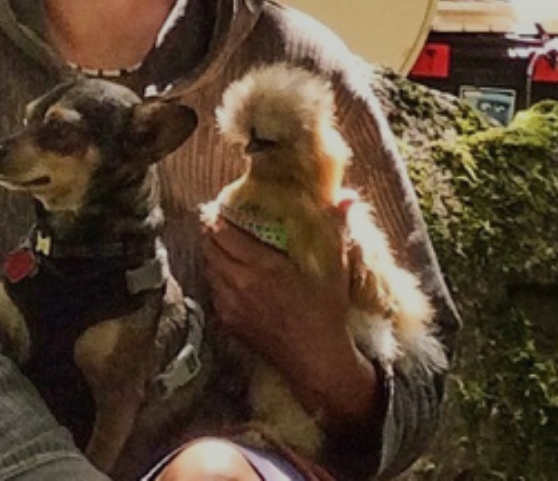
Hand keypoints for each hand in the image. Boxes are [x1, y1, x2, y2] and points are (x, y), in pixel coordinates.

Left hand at [203, 213, 379, 438]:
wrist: (315, 361)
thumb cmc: (327, 314)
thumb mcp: (335, 269)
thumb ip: (336, 228)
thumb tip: (348, 197)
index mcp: (263, 267)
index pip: (224, 234)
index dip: (217, 217)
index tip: (221, 207)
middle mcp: (240, 284)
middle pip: (210, 249)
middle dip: (210, 233)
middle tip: (217, 221)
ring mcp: (231, 306)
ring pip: (209, 271)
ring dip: (211, 255)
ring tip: (220, 244)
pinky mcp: (229, 323)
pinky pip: (214, 292)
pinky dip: (216, 279)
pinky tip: (227, 276)